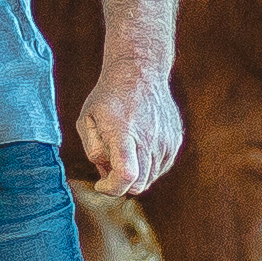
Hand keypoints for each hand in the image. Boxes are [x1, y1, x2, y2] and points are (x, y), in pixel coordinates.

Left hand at [74, 51, 183, 200]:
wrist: (140, 72)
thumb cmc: (109, 97)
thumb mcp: (87, 119)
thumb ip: (91, 148)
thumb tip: (105, 171)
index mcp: (124, 134)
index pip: (126, 175)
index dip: (112, 188)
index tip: (100, 183)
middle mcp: (149, 140)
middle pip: (138, 184)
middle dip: (119, 183)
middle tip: (108, 162)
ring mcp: (166, 142)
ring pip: (149, 178)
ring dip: (134, 173)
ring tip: (123, 148)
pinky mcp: (175, 141)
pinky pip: (160, 168)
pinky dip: (147, 165)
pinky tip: (137, 144)